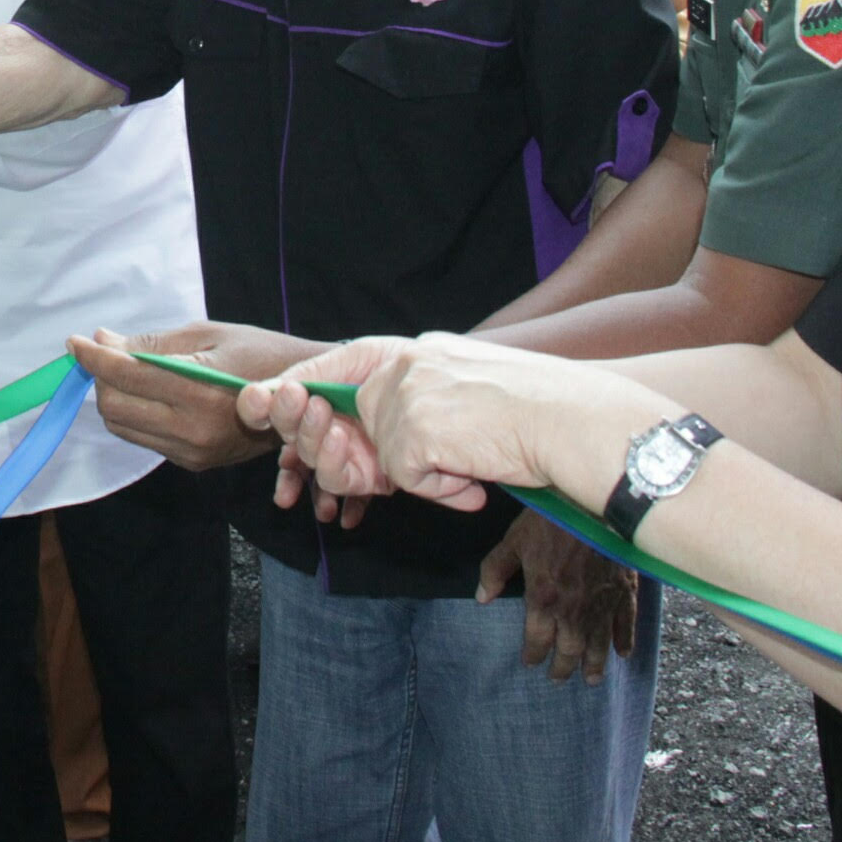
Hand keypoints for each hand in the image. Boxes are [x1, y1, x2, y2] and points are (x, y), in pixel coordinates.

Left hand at [65, 322, 324, 471]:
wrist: (307, 398)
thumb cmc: (262, 354)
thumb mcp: (208, 335)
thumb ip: (153, 345)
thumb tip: (105, 342)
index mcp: (199, 392)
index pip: (125, 376)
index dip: (93, 356)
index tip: (76, 341)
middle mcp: (192, 431)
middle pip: (113, 408)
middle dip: (101, 377)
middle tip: (104, 351)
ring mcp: (192, 453)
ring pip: (123, 427)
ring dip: (114, 396)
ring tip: (126, 370)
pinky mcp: (194, 463)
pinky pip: (145, 438)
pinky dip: (135, 413)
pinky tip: (149, 393)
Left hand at [240, 334, 659, 516]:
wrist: (576, 422)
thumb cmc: (536, 414)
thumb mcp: (467, 392)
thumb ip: (418, 404)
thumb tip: (381, 441)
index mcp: (416, 352)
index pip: (338, 364)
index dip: (297, 387)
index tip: (265, 398)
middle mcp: (403, 365)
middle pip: (348, 420)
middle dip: (367, 455)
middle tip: (441, 462)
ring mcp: (404, 397)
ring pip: (382, 458)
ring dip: (423, 474)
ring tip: (470, 463)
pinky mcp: (413, 432)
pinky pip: (407, 479)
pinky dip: (443, 489)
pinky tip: (476, 472)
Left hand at [477, 508, 638, 684]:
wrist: (593, 507)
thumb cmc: (550, 521)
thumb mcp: (513, 542)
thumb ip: (495, 571)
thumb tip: (482, 598)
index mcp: (543, 600)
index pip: (537, 640)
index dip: (533, 655)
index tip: (530, 663)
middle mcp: (573, 611)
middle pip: (568, 650)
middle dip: (562, 668)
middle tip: (558, 680)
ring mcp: (601, 605)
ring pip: (598, 645)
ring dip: (594, 665)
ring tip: (591, 680)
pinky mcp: (624, 594)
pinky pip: (626, 625)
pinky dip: (625, 642)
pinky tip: (623, 654)